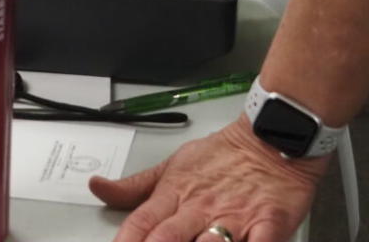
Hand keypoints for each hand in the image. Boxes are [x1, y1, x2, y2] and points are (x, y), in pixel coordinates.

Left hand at [89, 116, 328, 241]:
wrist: (271, 138)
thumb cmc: (223, 158)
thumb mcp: (172, 166)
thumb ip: (135, 186)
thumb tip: (97, 188)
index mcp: (176, 195)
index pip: (141, 223)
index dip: (126, 241)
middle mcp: (200, 208)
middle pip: (167, 238)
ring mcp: (235, 217)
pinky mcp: (269, 224)